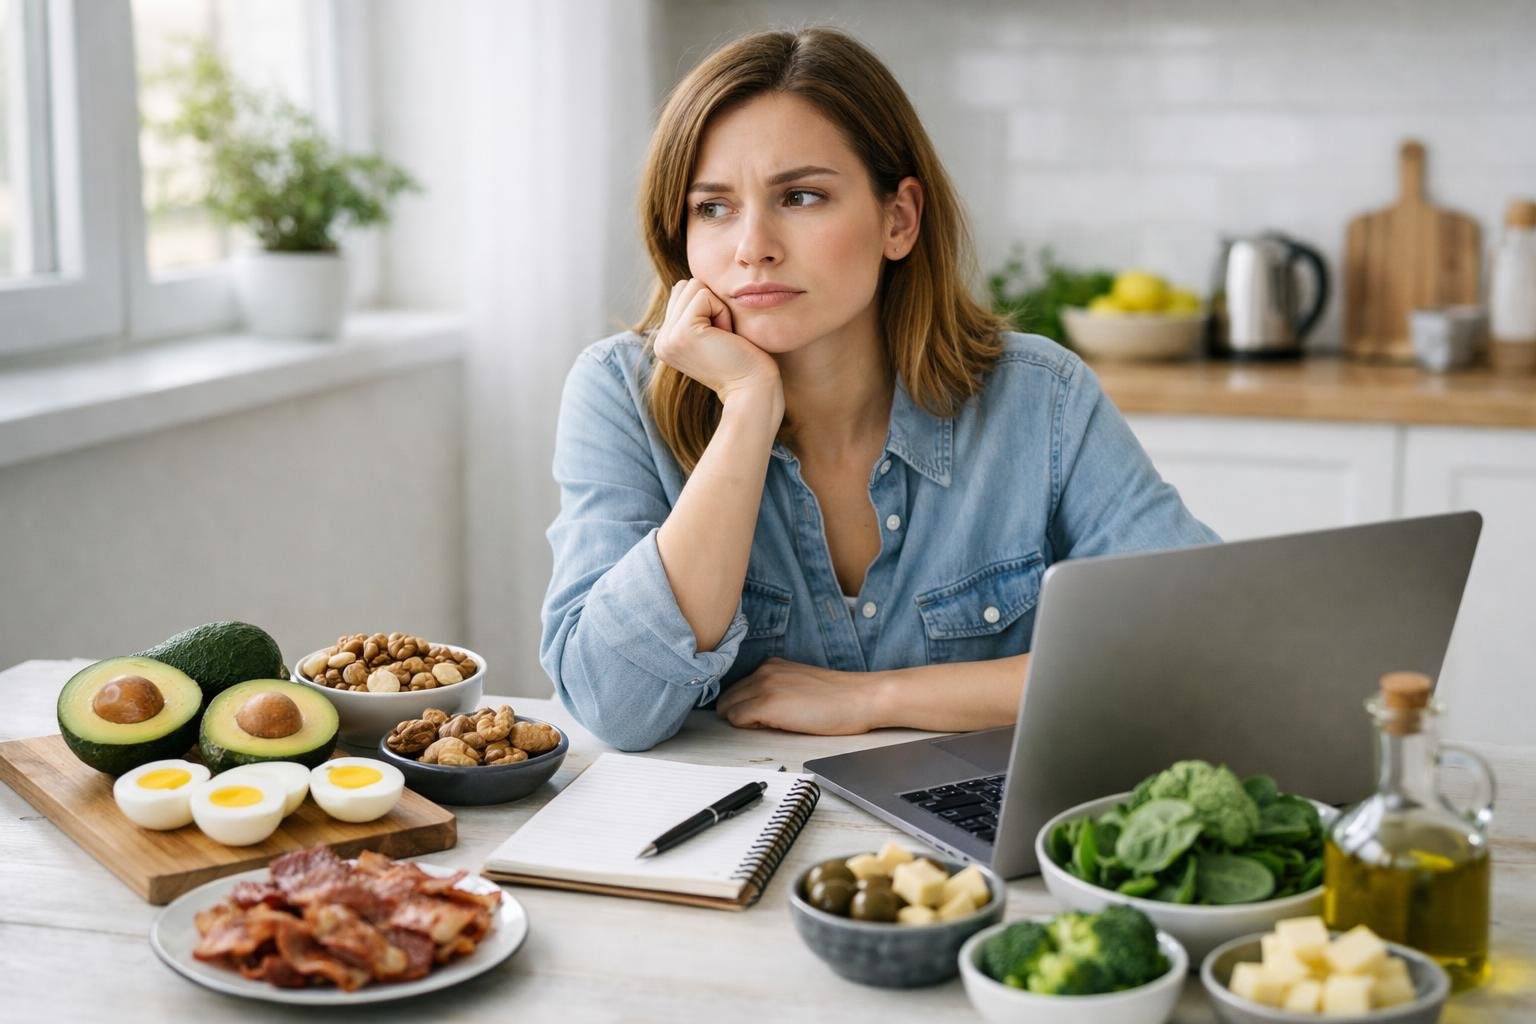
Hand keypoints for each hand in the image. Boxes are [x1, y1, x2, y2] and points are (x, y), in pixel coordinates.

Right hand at [653, 279, 780, 403]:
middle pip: (685, 286)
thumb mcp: (713, 333)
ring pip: (693, 286)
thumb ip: (696, 312)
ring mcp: (668, 338)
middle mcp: (662, 341)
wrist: (753, 389)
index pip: (682, 293)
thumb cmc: (745, 360)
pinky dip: (722, 311)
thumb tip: (689, 283)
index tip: (721, 338)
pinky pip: (704, 295)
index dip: (710, 307)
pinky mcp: (682, 332)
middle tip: (724, 338)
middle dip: (712, 304)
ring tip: (724, 338)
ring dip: (718, 307)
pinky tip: (727, 337)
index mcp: (666, 341)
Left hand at [715, 658, 882, 734]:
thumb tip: (755, 708)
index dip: (743, 705)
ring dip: (743, 720)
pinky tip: (776, 727)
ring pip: (728, 708)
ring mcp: (764, 686)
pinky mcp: (767, 704)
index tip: (755, 716)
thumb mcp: (799, 684)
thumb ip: (775, 688)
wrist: (860, 698)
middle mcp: (764, 671)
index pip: (737, 688)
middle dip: (738, 713)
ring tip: (774, 725)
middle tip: (764, 724)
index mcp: (772, 665)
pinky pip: (736, 720)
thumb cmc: (838, 697)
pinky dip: (749, 728)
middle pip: (727, 697)